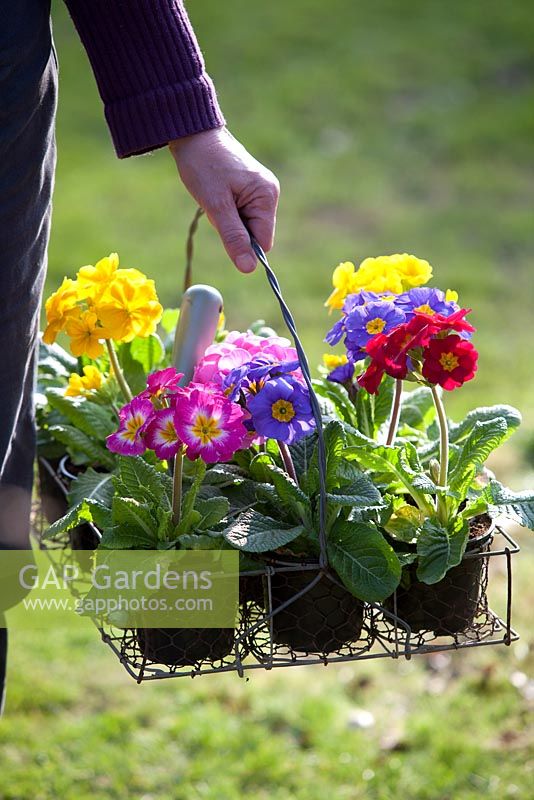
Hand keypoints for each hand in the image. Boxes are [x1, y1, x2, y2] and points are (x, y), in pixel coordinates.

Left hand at [169, 128, 279, 272]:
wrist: (193, 134)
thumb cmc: (203, 166)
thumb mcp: (216, 206)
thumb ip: (234, 238)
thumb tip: (249, 269)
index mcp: (266, 196)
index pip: (263, 241)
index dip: (242, 243)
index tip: (222, 226)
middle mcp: (270, 193)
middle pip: (255, 233)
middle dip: (233, 229)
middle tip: (216, 206)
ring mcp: (261, 190)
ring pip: (246, 224)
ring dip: (228, 220)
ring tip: (215, 197)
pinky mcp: (251, 188)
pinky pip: (242, 213)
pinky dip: (227, 210)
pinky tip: (218, 193)